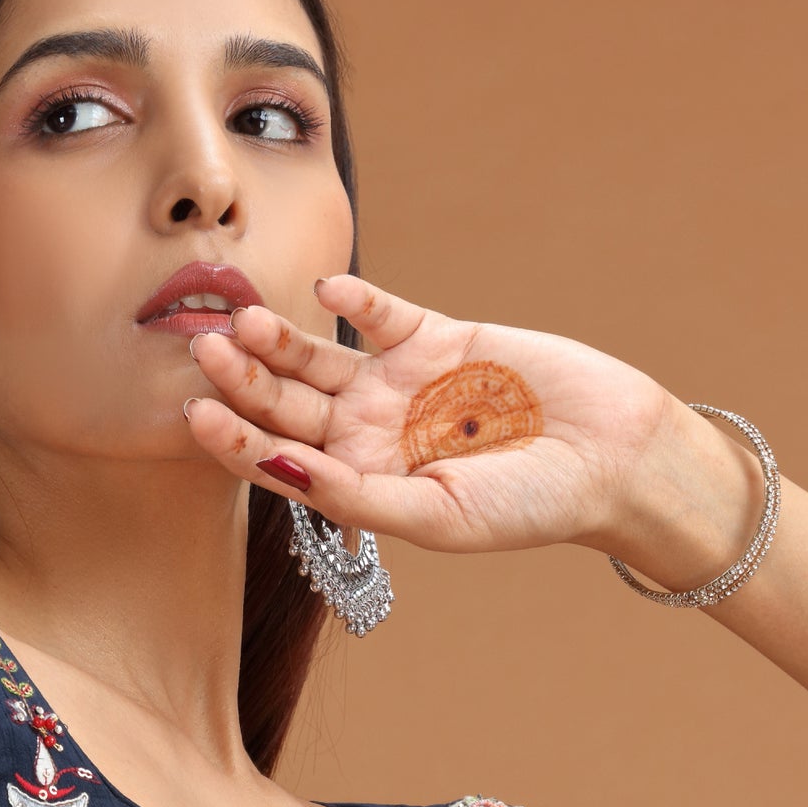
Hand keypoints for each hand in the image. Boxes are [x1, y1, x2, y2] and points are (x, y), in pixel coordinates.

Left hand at [183, 273, 762, 584]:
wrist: (610, 459)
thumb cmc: (529, 506)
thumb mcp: (437, 515)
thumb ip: (358, 497)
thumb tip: (284, 471)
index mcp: (362, 485)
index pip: (281, 462)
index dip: (237, 440)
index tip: (197, 417)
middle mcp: (369, 434)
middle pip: (288, 404)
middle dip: (244, 381)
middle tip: (203, 352)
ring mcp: (398, 383)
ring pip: (321, 356)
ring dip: (282, 339)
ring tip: (245, 320)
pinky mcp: (435, 337)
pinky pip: (380, 314)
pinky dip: (354, 301)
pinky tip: (327, 291)